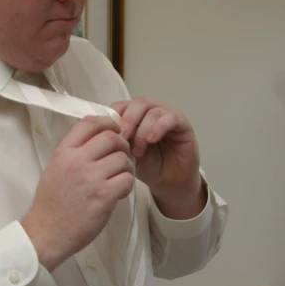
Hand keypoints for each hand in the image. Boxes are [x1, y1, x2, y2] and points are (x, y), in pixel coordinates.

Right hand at [21, 116, 133, 271]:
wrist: (46, 234)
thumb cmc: (51, 205)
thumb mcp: (55, 169)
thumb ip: (75, 153)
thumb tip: (100, 140)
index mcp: (63, 152)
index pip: (89, 122)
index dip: (108, 121)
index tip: (115, 129)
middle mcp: (77, 161)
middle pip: (111, 137)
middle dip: (122, 144)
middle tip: (121, 156)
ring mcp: (91, 178)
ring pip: (123, 159)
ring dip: (126, 167)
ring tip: (118, 178)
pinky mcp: (104, 196)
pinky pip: (127, 180)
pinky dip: (127, 185)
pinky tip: (118, 192)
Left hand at [111, 97, 205, 218]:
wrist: (168, 182)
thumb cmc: (147, 166)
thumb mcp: (126, 154)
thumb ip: (117, 140)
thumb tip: (102, 133)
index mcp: (135, 115)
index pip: (122, 105)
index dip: (114, 117)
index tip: (107, 135)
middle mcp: (151, 111)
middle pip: (138, 103)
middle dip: (127, 120)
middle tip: (121, 138)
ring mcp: (167, 115)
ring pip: (153, 110)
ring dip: (142, 130)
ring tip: (137, 150)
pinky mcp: (182, 124)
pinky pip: (171, 118)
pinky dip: (159, 127)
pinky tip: (151, 140)